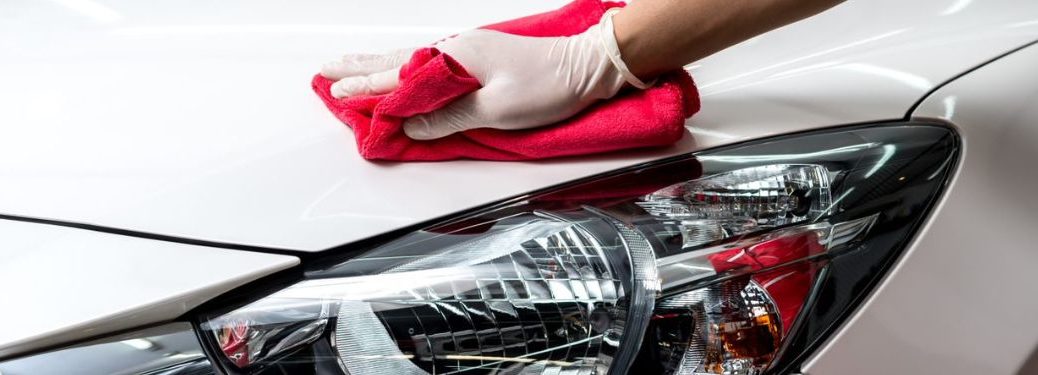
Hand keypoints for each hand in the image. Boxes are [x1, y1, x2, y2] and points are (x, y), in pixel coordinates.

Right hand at [320, 25, 627, 139]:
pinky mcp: (476, 60)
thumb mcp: (496, 109)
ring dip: (375, 65)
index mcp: (455, 58)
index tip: (337, 96)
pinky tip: (396, 72)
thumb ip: (449, 118)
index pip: (399, 77)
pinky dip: (402, 69)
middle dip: (358, 69)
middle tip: (325, 73)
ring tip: (348, 68)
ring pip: (407, 61)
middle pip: (395, 62)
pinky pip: (426, 65)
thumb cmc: (548, 86)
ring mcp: (464, 53)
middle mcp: (455, 50)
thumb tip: (411, 126)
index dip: (367, 90)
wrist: (586, 67)